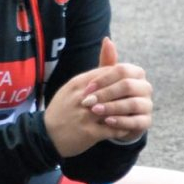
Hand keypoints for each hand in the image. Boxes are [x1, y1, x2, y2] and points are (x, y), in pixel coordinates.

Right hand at [43, 38, 151, 156]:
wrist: (45, 135)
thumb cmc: (62, 109)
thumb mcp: (72, 88)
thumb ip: (92, 75)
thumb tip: (109, 48)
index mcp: (78, 83)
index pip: (107, 74)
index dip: (120, 79)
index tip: (128, 84)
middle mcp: (82, 97)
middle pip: (113, 90)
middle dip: (126, 94)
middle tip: (137, 97)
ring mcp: (86, 115)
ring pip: (115, 109)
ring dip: (126, 112)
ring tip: (134, 113)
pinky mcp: (89, 132)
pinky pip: (113, 128)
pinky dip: (122, 128)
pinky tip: (127, 128)